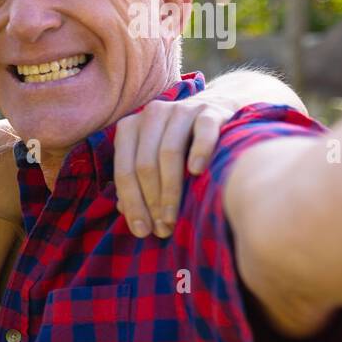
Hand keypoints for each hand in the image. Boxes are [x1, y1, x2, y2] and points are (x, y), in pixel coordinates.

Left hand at [113, 98, 232, 238]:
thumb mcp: (153, 160)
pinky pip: (203, 131)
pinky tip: (197, 173)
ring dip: (171, 189)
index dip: (132, 202)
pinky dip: (199, 152)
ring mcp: (181, 110)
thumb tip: (124, 211)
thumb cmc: (179, 145)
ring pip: (169, 152)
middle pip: (144, 164)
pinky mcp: (209, 110)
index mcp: (129, 128)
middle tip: (162, 229)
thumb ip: (137, 182)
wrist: (217, 111)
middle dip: (151, 201)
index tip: (142, 231)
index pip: (124, 170)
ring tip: (173, 216)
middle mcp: (152, 115)